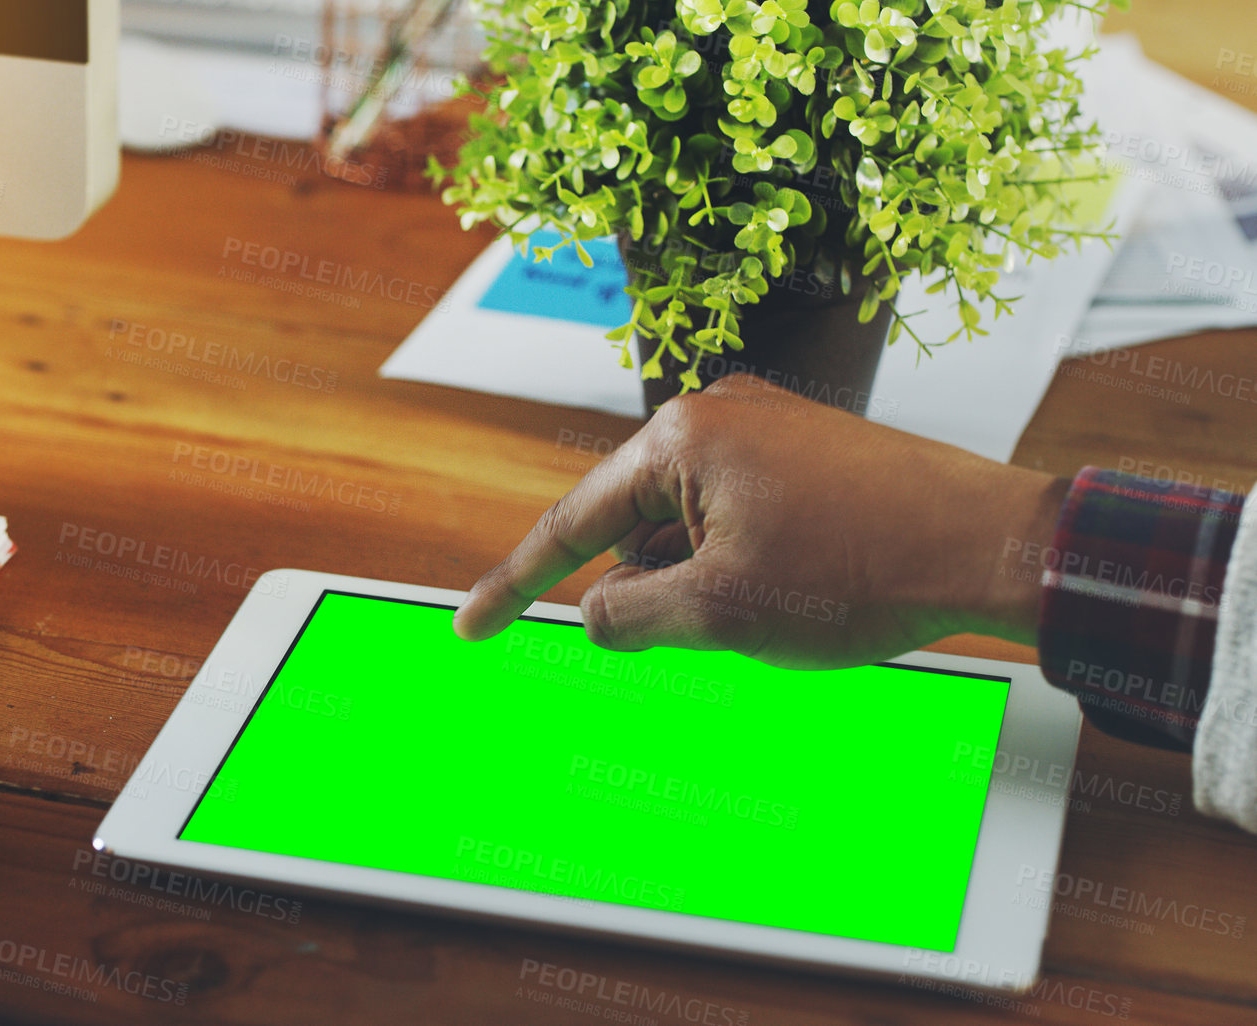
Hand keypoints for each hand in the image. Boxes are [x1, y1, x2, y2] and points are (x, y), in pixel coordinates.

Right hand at [454, 375, 1070, 668]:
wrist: (991, 544)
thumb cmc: (857, 569)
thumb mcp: (719, 612)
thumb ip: (630, 616)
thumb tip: (594, 614)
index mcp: (679, 437)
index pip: (571, 524)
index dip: (515, 585)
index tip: (469, 630)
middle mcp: (717, 414)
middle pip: (633, 525)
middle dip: (646, 592)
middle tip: (696, 638)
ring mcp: (768, 428)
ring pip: (690, 528)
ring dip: (700, 584)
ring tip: (772, 617)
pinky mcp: (809, 453)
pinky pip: (738, 516)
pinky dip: (737, 566)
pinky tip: (788, 600)